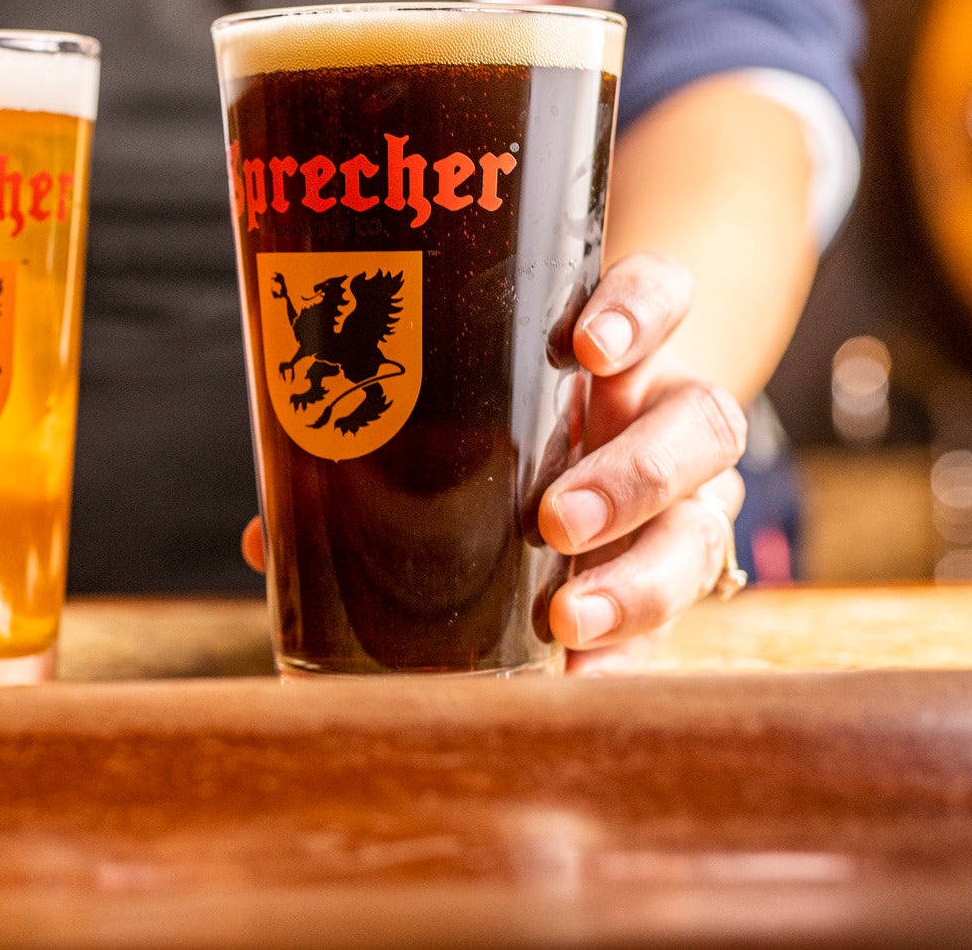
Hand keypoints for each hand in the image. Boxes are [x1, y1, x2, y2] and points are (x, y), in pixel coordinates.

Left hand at [239, 252, 747, 674]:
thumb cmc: (502, 417)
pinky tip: (584, 676)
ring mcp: (686, 498)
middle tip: (553, 518)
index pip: (660, 295)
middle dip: (634, 473)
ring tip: (568, 618)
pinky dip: (631, 650)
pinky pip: (678, 617)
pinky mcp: (679, 572)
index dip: (638, 311)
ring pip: (704, 525)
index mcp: (618, 350)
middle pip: (700, 425)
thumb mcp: (457, 403)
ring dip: (642, 577)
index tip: (586, 348)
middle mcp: (666, 415)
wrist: (590, 452)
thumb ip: (375, 444)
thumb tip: (267, 535)